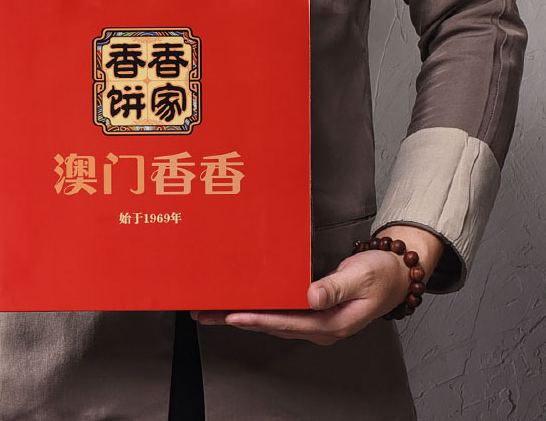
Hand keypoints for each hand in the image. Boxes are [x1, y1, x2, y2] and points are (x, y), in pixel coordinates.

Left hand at [189, 225, 444, 345]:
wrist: (396, 274)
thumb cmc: (380, 272)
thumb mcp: (361, 276)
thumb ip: (336, 286)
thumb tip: (312, 296)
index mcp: (332, 322)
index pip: (287, 322)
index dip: (259, 320)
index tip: (233, 316)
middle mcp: (319, 327)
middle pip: (272, 325)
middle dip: (237, 319)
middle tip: (204, 312)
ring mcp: (315, 322)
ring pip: (272, 320)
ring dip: (242, 315)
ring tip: (210, 309)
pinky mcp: (312, 311)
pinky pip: (279, 312)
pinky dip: (257, 308)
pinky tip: (239, 303)